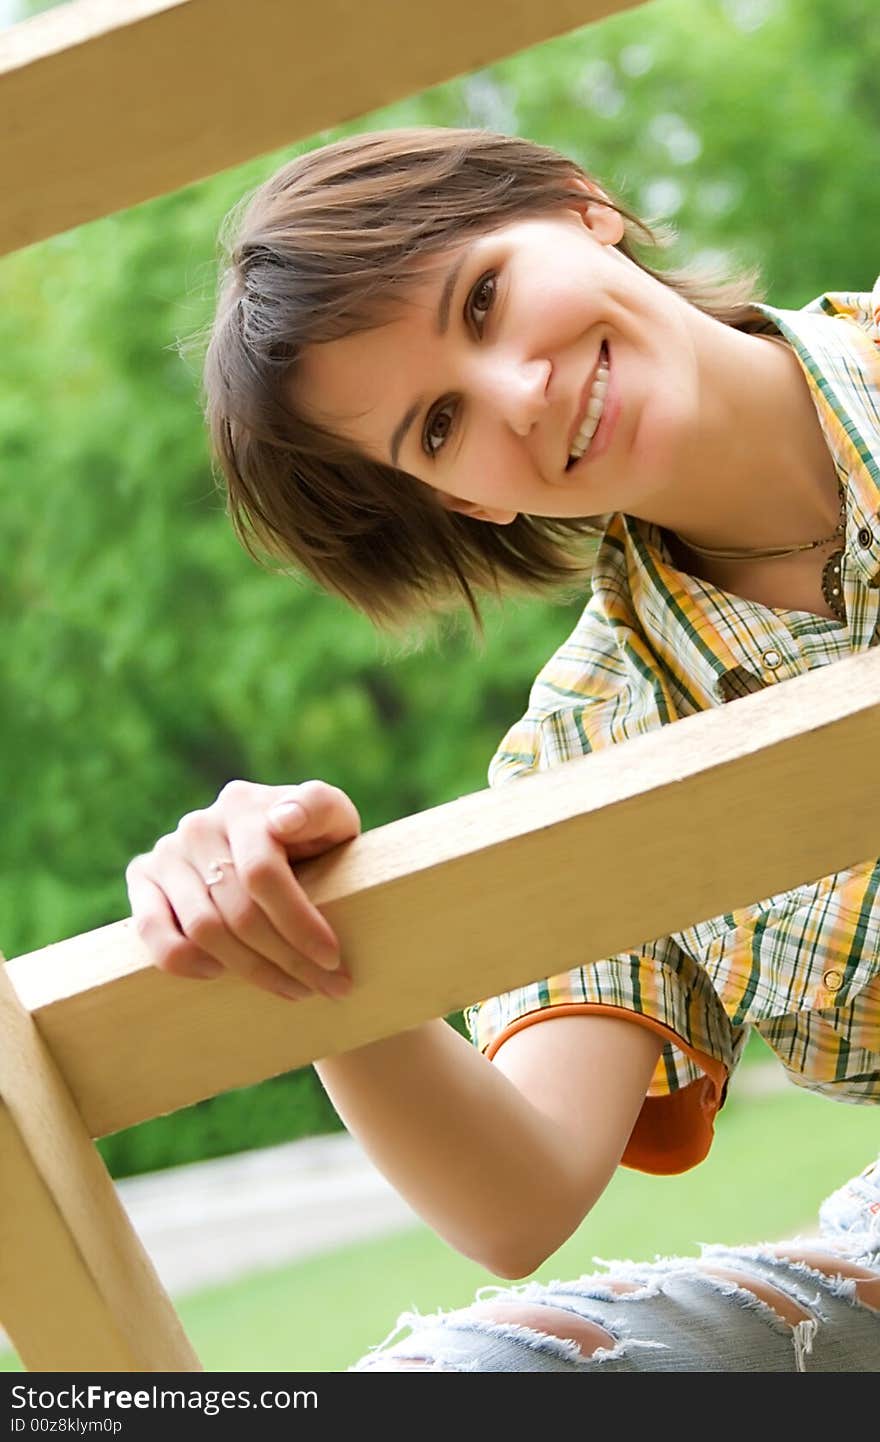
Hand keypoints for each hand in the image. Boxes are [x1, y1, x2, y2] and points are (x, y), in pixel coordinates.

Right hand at [125, 779, 359, 1001]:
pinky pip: (151, 930)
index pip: (262, 873)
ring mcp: (167, 852)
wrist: (275, 845)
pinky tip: (220, 972)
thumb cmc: (312, 837)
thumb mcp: (331, 817)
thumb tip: (283, 820)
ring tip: (294, 987)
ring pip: (203, 929)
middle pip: (238, 910)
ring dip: (251, 969)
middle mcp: (199, 824)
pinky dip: (185, 960)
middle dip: (288, 958)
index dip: (298, 922)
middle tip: (328, 985)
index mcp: (244, 804)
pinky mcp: (143, 877)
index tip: (332, 957)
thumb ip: (319, 807)